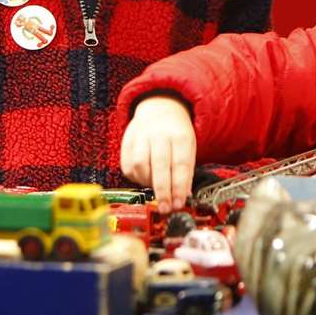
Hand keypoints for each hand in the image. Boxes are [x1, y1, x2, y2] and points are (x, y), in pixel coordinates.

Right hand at [120, 95, 196, 213]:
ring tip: (155, 189)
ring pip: (139, 165)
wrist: (159, 106)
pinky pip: (127, 165)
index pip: (180, 165)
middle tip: (166, 208)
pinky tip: (144, 178)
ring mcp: (140, 136)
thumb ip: (186, 171)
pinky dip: (135, 177)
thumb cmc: (176, 132)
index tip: (179, 204)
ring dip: (147, 182)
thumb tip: (183, 196)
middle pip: (159, 166)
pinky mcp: (126, 140)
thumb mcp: (189, 147)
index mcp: (179, 136)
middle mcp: (159, 134)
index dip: (179, 188)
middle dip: (163, 191)